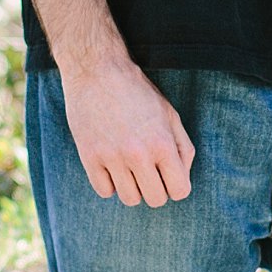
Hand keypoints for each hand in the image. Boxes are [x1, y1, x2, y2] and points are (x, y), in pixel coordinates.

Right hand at [61, 57, 194, 205]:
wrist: (97, 71)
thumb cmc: (137, 92)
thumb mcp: (170, 114)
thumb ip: (182, 147)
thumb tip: (182, 176)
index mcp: (163, 143)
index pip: (180, 191)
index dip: (176, 185)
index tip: (168, 175)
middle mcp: (138, 154)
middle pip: (155, 200)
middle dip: (156, 188)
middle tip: (148, 170)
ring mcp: (112, 157)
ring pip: (129, 199)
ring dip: (133, 187)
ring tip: (129, 167)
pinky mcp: (89, 157)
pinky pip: (104, 191)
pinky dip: (109, 183)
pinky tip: (111, 165)